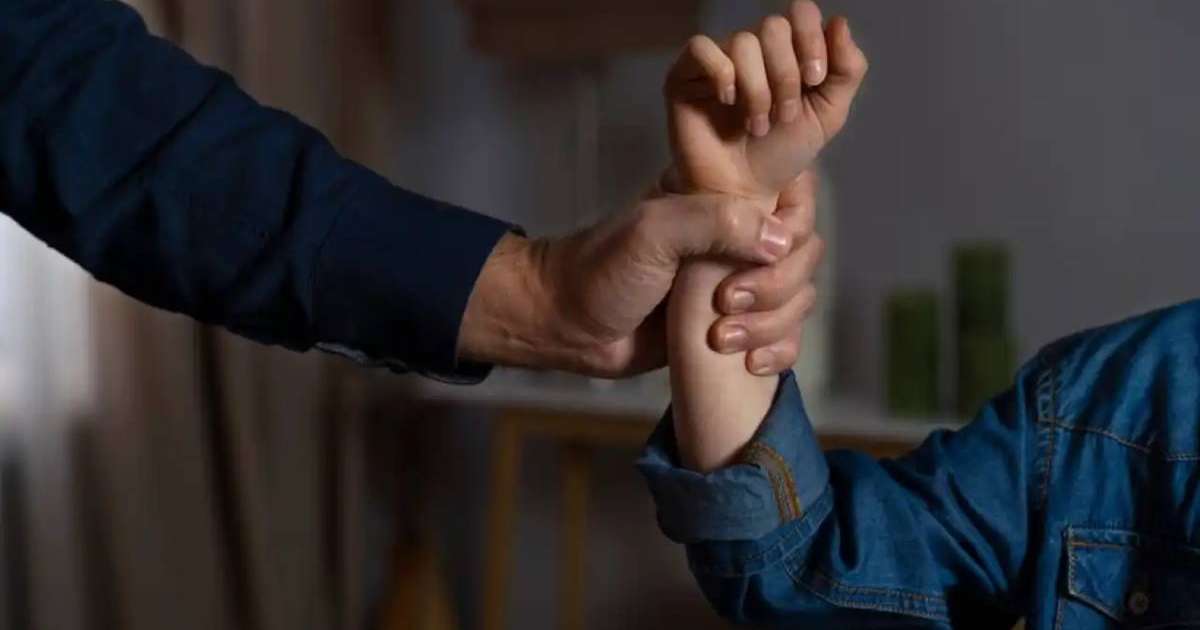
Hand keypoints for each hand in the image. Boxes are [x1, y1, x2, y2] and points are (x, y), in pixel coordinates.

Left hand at [457, 190, 811, 377]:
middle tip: (727, 302)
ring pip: (798, 299)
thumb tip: (780, 241)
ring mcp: (739, 283)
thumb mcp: (653, 231)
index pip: (793, 195)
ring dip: (773, 324)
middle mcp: (738, 237)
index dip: (793, 224)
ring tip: (722, 339)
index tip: (763, 251)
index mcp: (723, 198)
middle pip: (804, 253)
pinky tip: (751, 364)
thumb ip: (715, 222)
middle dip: (777, 286)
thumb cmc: (601, 269)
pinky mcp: (735, 327)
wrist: (568, 326)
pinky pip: (784, 337)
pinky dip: (779, 351)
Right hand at [663, 1, 867, 198]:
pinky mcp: (685, 75)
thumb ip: (846, 70)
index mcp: (787, 51)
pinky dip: (721, 74)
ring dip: (758, 89)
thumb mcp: (828, 114)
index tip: (814, 80)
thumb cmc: (781, 155)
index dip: (812, 40)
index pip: (801, 13)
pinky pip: (701, 48)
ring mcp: (718, 59)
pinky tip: (727, 102)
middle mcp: (753, 49)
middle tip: (783, 116)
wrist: (744, 192)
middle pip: (773, 26)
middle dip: (786, 75)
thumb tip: (839, 21)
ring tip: (756, 125)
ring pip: (743, 42)